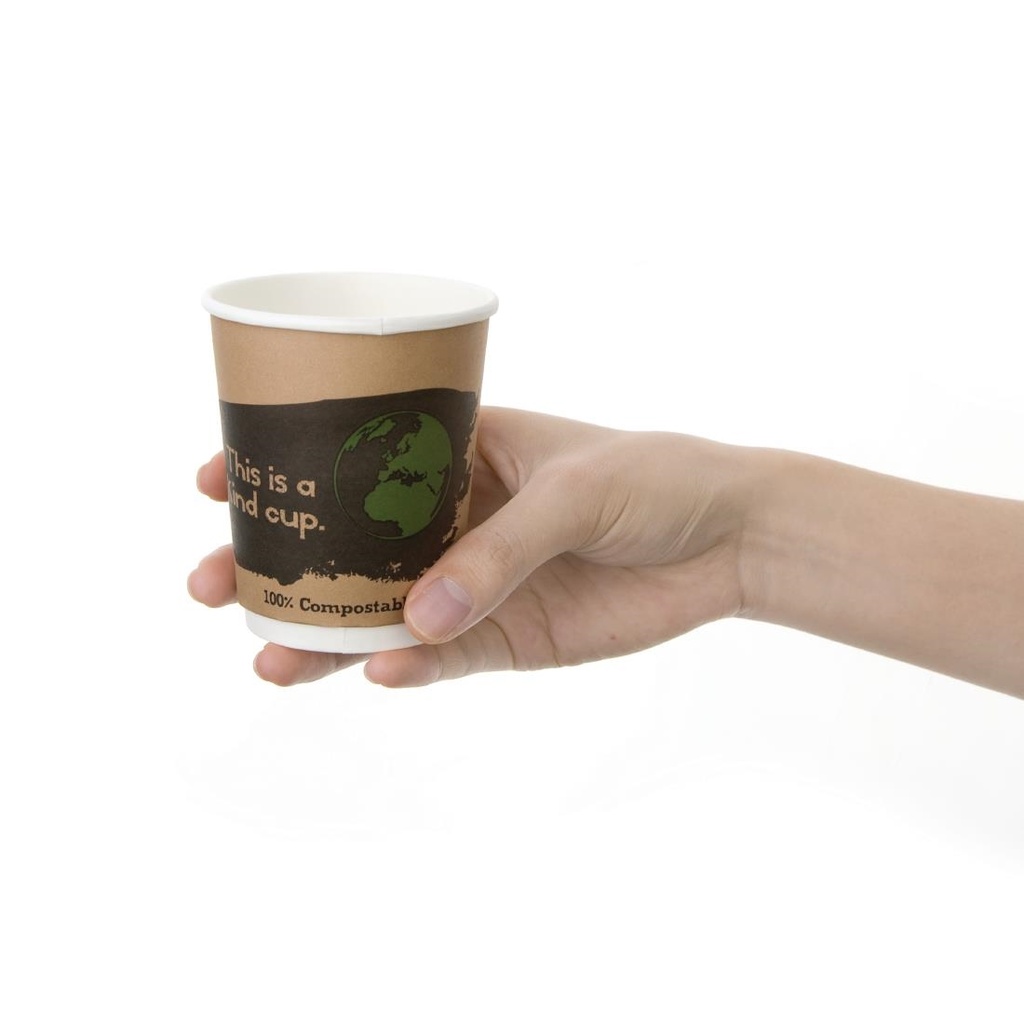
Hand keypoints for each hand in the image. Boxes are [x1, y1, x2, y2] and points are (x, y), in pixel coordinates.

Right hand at [188, 407, 749, 686]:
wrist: (729, 538)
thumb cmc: (655, 478)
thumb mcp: (574, 492)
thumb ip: (498, 551)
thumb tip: (415, 619)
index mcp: (458, 451)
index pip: (354, 457)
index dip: (284, 469)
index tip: (216, 481)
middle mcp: (452, 517)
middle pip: (348, 546)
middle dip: (280, 566)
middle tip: (211, 584)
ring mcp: (473, 581)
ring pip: (380, 611)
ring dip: (323, 636)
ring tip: (269, 660)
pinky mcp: (506, 637)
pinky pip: (441, 656)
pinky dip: (407, 666)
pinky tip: (376, 673)